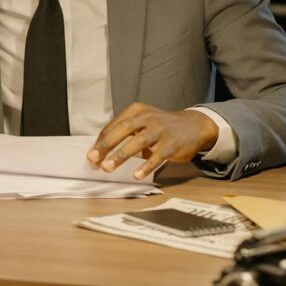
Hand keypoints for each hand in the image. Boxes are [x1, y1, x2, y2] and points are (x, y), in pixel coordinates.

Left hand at [87, 103, 219, 179]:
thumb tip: (102, 152)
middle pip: (122, 130)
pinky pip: (157, 156)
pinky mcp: (172, 143)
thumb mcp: (142, 122)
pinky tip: (136, 175)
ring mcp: (161, 129)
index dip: (101, 141)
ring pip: (138, 142)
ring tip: (107, 167)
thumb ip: (125, 133)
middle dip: (106, 145)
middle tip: (93, 159)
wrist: (195, 125)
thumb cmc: (162, 126)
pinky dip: (146, 166)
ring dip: (121, 155)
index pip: (113, 126)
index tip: (91, 156)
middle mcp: (147, 117)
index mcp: (136, 111)